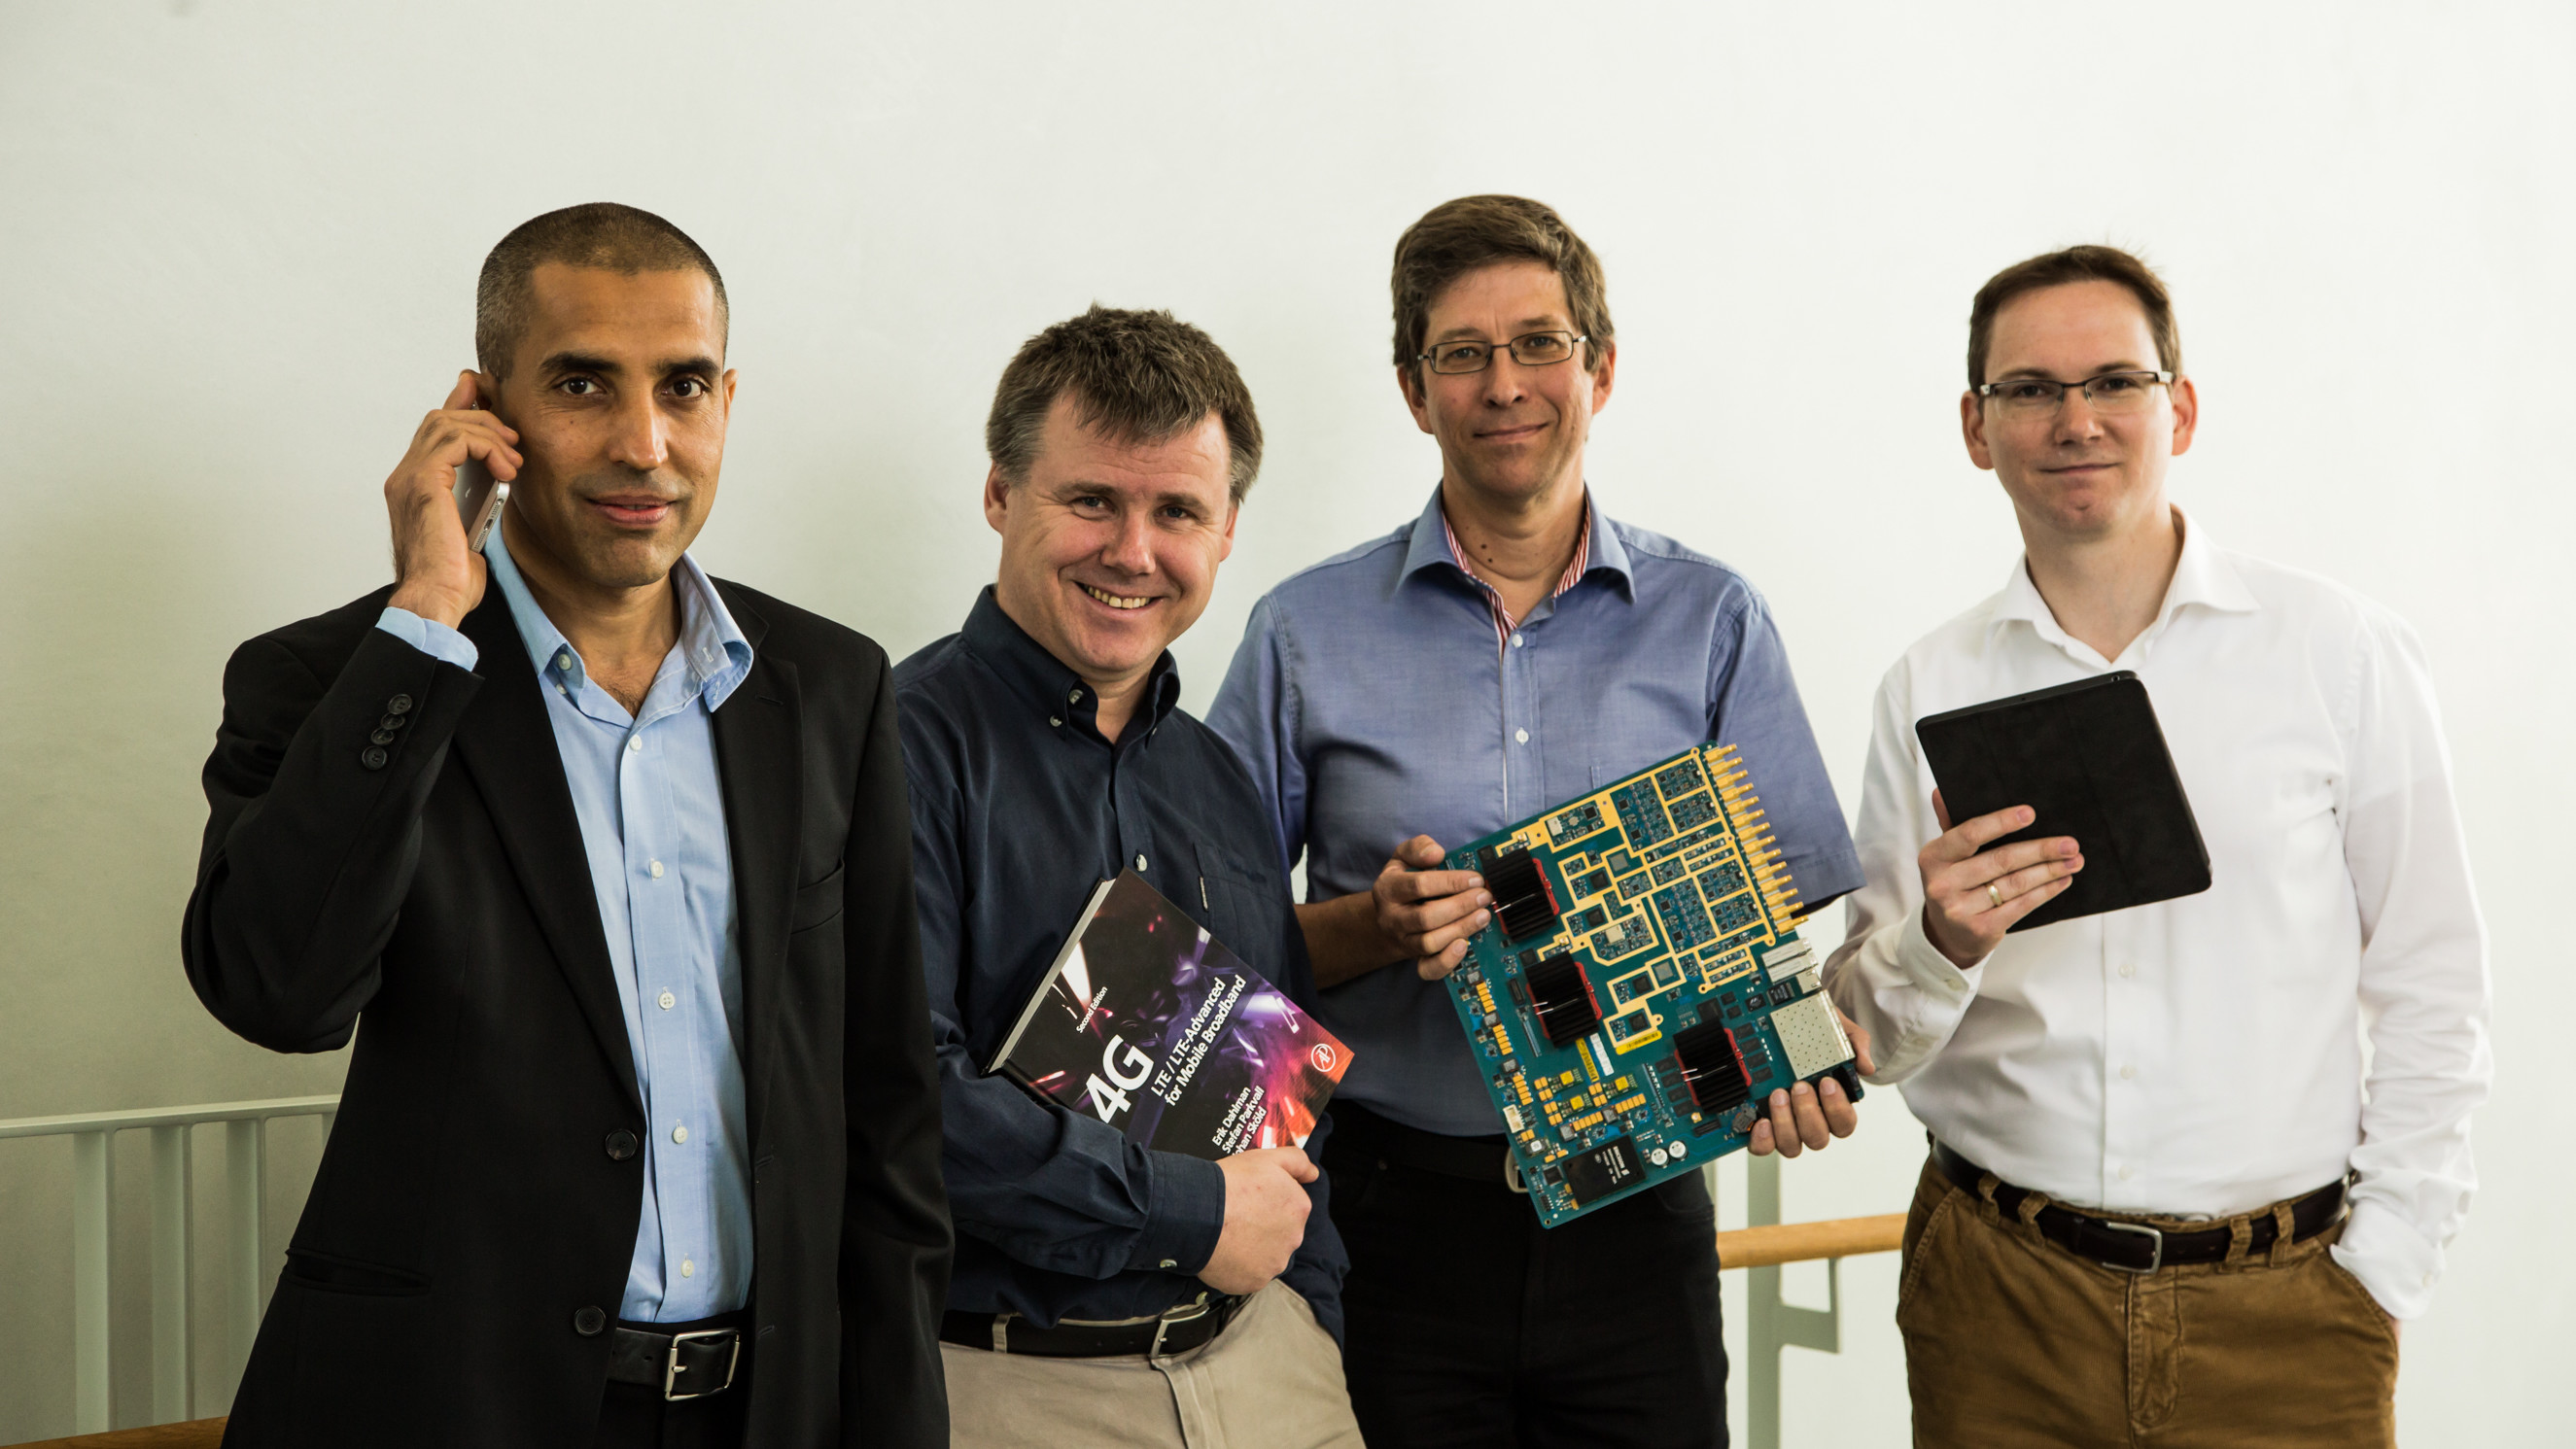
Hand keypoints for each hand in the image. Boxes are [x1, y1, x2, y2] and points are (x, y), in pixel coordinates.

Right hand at [384, 372, 521, 628]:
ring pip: (447, 422)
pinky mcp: (424, 482)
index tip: (490, 400)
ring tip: (513, 460)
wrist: (434, 599)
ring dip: (488, 434)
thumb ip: (476, 501)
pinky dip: (486, 446)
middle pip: (439, 418)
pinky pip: (456, 440)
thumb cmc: (450, 578)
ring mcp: (410, 477)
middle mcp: (405, 477)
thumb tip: (497, 485)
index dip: (461, 408)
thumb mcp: (471, 529)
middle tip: (513, 438)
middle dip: (480, 414)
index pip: (434, 433)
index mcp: (414, 486)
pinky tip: (506, 469)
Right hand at [1199, 1147, 1317, 1294]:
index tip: (1250, 1199)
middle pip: (1280, 1233)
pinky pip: (1249, 1274)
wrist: (1199, 1214)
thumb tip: (1313, 1174)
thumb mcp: (1267, 1157)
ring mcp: (1275, 1262)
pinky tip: (1224, 1252)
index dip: (1267, 1201)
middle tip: (1238, 1216)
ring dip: (1252, 1248)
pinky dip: (1238, 1267)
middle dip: (1262, 1227)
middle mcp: (1294, 1238)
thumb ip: (1297, 1161)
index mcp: (1299, 1208)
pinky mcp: (1256, 1281)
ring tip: (1228, 1235)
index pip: (1289, 1206)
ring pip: (1266, 1255)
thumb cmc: (1231, 1184)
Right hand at [1368, 835, 1490, 980]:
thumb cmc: (1405, 882)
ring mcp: (1402, 941)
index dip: (1450, 882)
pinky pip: (1428, 969)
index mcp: (1387, 889)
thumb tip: (1436, 853)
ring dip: (1461, 928)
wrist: (1390, 915)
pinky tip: (1465, 944)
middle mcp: (1391, 918)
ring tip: (1483, 915)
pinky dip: (1447, 961)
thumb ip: (1419, 848)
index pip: (1419, 886)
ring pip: (1430, 942)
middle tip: (1484, 897)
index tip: (1475, 878)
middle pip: (1426, 917)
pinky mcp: (1414, 959)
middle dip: (1460, 906)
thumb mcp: (1404, 857)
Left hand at [1749, 1006, 1874, 1156]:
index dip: (1837, 1109)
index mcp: (1833, 1106)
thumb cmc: (1816, 1035)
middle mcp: (1811, 1121)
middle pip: (1817, 1138)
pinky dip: (1763, 1140)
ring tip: (1778, 1095)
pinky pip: (1763, 1147)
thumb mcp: (1839, 1031)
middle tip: (1799, 1086)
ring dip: (1785, 1123)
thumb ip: (1857, 1045)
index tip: (1827, 1083)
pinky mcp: (1763, 1126)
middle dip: (1808, 1113)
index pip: (1844, 1123)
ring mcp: (1786, 1126)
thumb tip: (1866, 1067)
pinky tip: (1761, 1121)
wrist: (1786, 1022)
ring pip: (1792, 1145)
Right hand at [1917, 790, 2081, 968]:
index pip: (1969, 834)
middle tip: (2069, 844)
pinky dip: (2045, 892)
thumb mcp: (1946, 857)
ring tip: (2073, 861)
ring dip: (2049, 871)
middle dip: (2040, 850)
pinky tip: (2061, 881)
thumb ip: (1950, 825)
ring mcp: (1960, 909)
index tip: (2030, 814)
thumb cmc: (1954, 886)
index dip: (2001, 822)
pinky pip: (2021, 906)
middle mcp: (1942, 883)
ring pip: (2015, 883)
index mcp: (1933, 857)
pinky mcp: (1980, 929)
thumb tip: (1941, 792)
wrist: (1947, 936)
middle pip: (2000, 860)